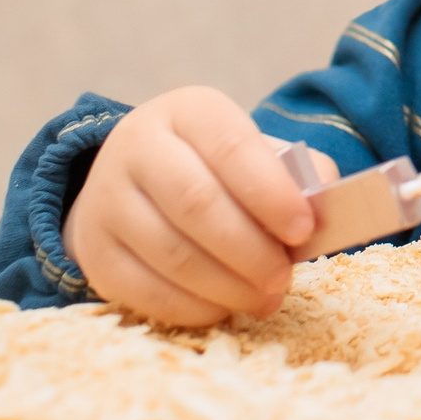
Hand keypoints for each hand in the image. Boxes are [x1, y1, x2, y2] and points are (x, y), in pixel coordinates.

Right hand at [63, 86, 333, 323]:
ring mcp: (106, 200)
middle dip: (250, 249)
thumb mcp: (252, 153)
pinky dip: (194, 307)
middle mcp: (137, 146)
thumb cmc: (212, 170)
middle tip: (283, 277)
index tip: (303, 229)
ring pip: (172, 253)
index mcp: (186, 112)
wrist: (132, 183)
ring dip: (227, 286)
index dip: (270, 192)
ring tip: (264, 298)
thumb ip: (297, 176)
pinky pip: (147, 291)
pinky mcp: (95, 252)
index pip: (230, 146)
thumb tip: (325, 211)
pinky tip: (225, 307)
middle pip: (197, 203)